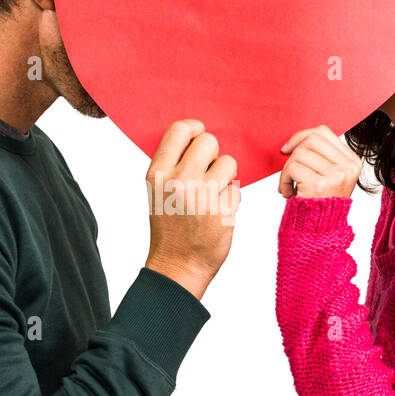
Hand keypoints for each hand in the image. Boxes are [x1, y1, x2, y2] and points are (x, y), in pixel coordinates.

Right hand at [144, 120, 240, 299]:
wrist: (177, 266)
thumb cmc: (170, 226)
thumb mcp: (158, 192)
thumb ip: (173, 164)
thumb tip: (197, 136)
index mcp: (157, 174)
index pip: (180, 130)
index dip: (195, 129)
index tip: (199, 137)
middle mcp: (178, 182)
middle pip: (209, 142)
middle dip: (213, 155)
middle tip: (208, 173)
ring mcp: (201, 197)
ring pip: (229, 163)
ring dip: (226, 177)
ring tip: (213, 194)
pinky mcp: (222, 212)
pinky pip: (237, 189)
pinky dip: (231, 199)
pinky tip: (218, 212)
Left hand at [278, 125, 361, 198]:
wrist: (319, 233)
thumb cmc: (320, 204)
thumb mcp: (330, 177)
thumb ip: (322, 156)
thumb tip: (297, 140)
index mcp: (352, 162)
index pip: (324, 132)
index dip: (302, 136)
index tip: (289, 148)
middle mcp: (348, 167)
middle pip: (311, 139)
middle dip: (294, 152)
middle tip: (289, 169)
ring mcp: (336, 175)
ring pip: (300, 152)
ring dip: (287, 169)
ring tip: (289, 185)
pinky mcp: (320, 184)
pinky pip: (293, 167)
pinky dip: (284, 179)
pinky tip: (287, 192)